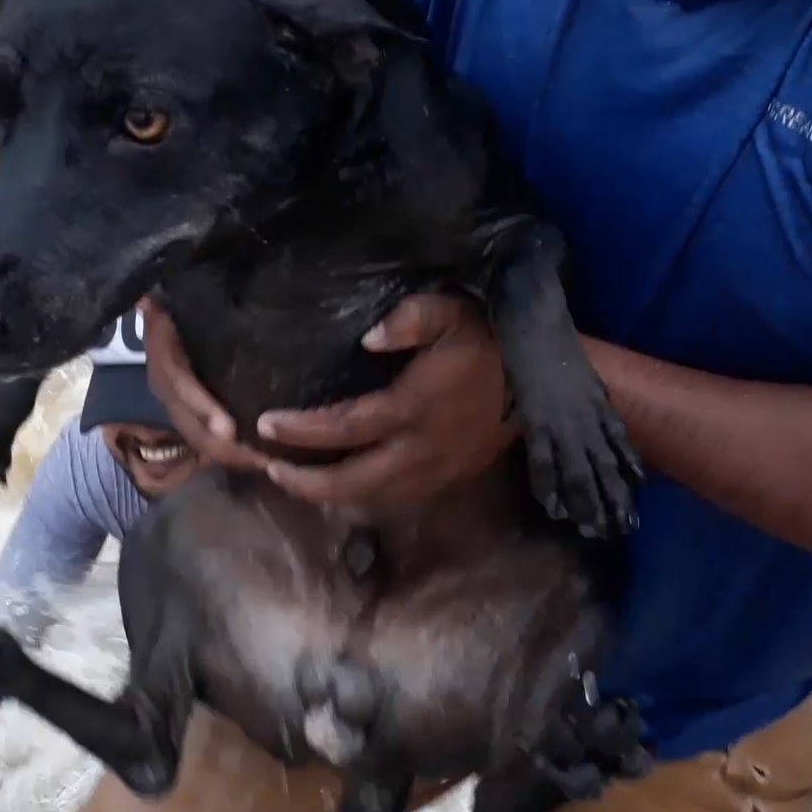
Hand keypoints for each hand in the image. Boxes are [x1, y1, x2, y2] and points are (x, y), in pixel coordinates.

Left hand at [141, 293, 516, 512]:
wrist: (546, 389)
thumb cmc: (493, 344)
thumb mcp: (454, 313)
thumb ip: (408, 319)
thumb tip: (365, 338)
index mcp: (411, 407)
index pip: (343, 426)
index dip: (299, 430)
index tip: (265, 425)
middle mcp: (417, 450)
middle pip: (349, 481)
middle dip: (304, 481)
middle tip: (269, 467)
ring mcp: (434, 472)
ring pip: (371, 498)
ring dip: (329, 495)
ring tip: (297, 481)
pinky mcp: (448, 480)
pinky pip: (395, 499)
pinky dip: (362, 497)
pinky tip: (344, 486)